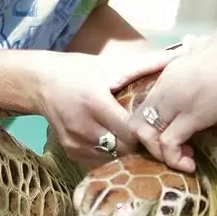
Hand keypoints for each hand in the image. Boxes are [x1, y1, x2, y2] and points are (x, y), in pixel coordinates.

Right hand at [33, 47, 178, 167]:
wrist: (38, 83)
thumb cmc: (77, 71)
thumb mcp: (109, 65)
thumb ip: (145, 65)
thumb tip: (178, 54)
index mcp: (95, 103)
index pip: (131, 131)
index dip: (148, 132)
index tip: (158, 127)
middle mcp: (84, 127)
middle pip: (125, 148)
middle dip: (141, 144)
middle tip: (152, 135)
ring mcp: (76, 143)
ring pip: (114, 157)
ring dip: (127, 151)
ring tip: (136, 139)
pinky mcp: (71, 152)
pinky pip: (101, 161)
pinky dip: (113, 154)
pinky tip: (118, 142)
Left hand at [126, 29, 216, 171]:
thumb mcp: (203, 57)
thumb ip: (193, 71)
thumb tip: (197, 71)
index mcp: (166, 76)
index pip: (142, 109)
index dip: (150, 129)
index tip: (168, 137)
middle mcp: (164, 90)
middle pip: (137, 125)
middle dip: (151, 145)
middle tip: (175, 152)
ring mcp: (175, 103)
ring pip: (148, 137)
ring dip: (163, 156)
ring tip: (185, 161)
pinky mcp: (192, 117)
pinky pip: (169, 143)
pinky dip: (175, 159)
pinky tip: (190, 164)